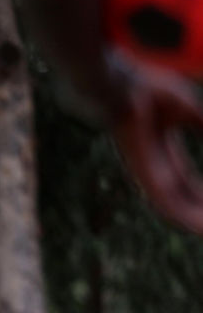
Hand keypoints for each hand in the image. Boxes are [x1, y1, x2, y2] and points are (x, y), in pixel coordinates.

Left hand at [111, 66, 202, 234]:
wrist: (118, 87)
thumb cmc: (145, 91)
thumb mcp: (187, 109)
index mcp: (162, 153)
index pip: (186, 183)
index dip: (201, 196)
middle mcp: (152, 167)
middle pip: (180, 198)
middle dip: (199, 213)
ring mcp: (145, 171)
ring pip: (172, 206)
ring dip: (193, 220)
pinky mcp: (141, 171)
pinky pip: (164, 199)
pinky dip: (182, 213)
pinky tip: (196, 226)